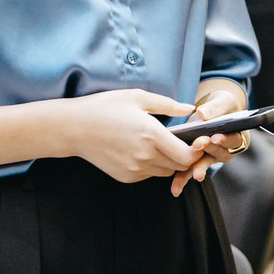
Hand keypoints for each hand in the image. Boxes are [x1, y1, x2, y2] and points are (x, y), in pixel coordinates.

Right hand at [72, 88, 211, 188]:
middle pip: (179, 165)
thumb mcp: (138, 97)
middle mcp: (145, 156)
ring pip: (165, 171)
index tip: (198, 140)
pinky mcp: (126, 177)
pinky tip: (145, 149)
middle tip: (185, 141)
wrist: (74, 128)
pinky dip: (153, 164)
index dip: (196, 150)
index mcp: (151, 135)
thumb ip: (168, 104)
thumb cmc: (106, 107)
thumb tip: (190, 108)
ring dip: (170, 160)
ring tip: (164, 143)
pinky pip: (150, 174)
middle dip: (186, 155)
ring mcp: (135, 169)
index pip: (186, 155)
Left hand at [170, 85, 248, 196]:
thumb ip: (214, 107)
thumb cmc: (222, 106)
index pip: (234, 139)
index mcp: (237, 135)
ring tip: (193, 175)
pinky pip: (191, 170)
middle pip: (219, 154)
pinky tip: (175, 188)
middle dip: (208, 150)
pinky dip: (183, 178)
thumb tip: (203, 113)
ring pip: (205, 165)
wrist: (213, 112)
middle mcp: (225, 149)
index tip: (215, 137)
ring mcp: (211, 157)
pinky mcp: (197, 160)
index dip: (225, 140)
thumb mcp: (222, 101)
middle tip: (198, 145)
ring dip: (197, 170)